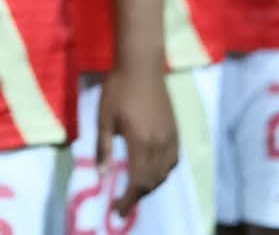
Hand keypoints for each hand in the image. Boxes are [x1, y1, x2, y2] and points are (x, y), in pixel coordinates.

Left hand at [99, 63, 177, 219]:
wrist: (142, 66)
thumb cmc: (118, 89)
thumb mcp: (104, 119)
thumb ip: (103, 148)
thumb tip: (102, 175)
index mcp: (141, 143)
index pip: (137, 182)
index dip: (128, 200)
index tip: (117, 211)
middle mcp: (160, 144)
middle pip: (152, 181)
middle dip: (137, 196)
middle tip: (122, 204)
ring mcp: (170, 137)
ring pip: (164, 173)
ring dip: (150, 185)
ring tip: (135, 188)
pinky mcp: (175, 130)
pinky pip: (173, 161)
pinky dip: (163, 172)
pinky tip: (153, 170)